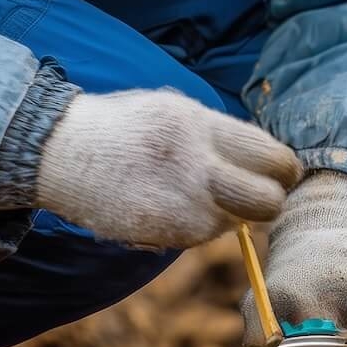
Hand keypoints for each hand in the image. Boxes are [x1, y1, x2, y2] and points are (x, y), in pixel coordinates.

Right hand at [36, 89, 301, 248]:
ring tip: (191, 193)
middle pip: (267, 201)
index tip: (279, 173)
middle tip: (255, 195)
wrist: (62, 151)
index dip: (284, 170)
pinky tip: (169, 206)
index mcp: (200, 124)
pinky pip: (201, 236)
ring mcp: (178, 203)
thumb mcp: (174, 110)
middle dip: (268, 201)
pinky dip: (196, 226)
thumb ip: (217, 135)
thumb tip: (263, 162)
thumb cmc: (123, 126)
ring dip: (225, 214)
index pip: (271, 156)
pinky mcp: (161, 232)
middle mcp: (194, 165)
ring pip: (234, 222)